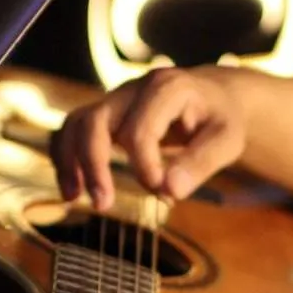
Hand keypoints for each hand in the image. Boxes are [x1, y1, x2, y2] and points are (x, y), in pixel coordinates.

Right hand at [52, 66, 246, 211]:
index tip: (162, 192)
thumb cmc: (220, 120)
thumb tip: (170, 191)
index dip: (144, 167)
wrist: (214, 98)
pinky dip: (65, 157)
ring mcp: (115, 99)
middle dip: (94, 164)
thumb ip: (201, 165)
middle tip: (103, 203)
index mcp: (167, 89)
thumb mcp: (227, 141)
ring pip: (76, 123)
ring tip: (73, 197)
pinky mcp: (106, 114)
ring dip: (70, 161)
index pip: (139, 130)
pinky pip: (72, 130)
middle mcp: (134, 89)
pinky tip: (72, 187)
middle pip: (96, 122)